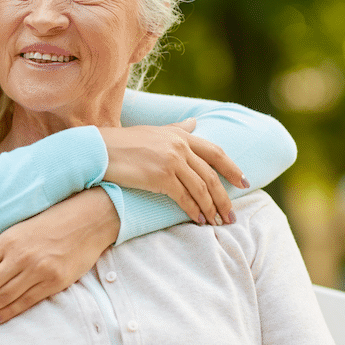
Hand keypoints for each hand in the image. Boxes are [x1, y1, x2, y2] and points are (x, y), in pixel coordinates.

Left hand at [0, 187, 118, 325]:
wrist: (88, 219)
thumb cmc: (51, 221)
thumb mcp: (19, 229)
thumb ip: (0, 250)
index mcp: (7, 241)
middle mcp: (19, 257)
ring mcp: (37, 271)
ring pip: (0, 298)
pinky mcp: (54, 282)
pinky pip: (25, 302)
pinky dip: (6, 313)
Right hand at [98, 118, 247, 225]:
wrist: (99, 151)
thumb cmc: (124, 143)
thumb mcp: (154, 131)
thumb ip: (177, 129)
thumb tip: (195, 122)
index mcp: (180, 135)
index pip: (215, 152)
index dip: (233, 169)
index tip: (244, 183)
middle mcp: (179, 146)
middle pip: (211, 175)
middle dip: (224, 197)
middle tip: (231, 215)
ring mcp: (171, 161)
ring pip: (201, 189)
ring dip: (211, 208)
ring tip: (217, 222)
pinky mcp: (161, 176)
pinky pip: (184, 198)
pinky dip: (194, 210)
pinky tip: (198, 220)